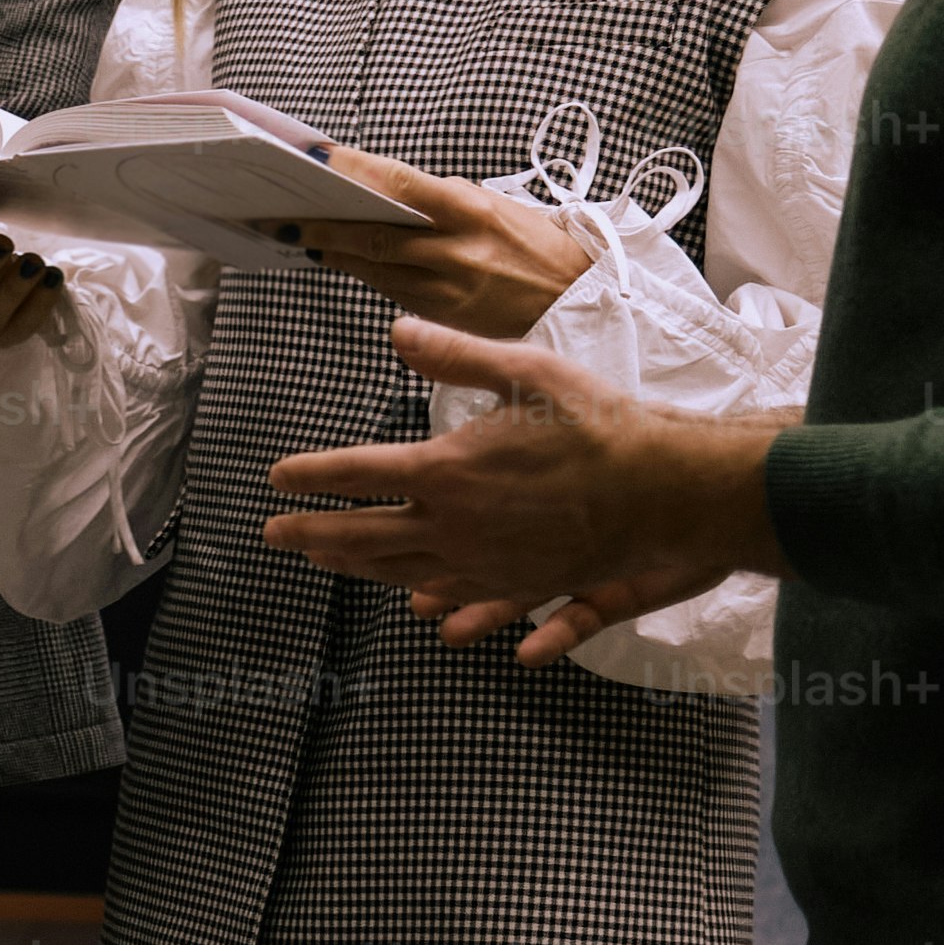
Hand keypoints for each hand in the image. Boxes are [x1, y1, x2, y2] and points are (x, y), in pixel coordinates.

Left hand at [258, 319, 784, 663]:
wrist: (669, 493)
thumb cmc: (600, 425)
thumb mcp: (526, 373)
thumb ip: (456, 355)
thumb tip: (398, 331)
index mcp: (445, 472)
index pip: (355, 475)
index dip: (309, 476)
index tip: (276, 478)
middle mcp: (454, 528)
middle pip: (363, 536)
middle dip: (312, 534)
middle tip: (274, 535)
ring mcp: (486, 565)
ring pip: (404, 573)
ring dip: (359, 567)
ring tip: (326, 562)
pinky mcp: (522, 586)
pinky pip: (465, 601)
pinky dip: (438, 604)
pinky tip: (428, 613)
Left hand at [282, 147, 594, 341]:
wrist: (582, 299)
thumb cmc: (537, 245)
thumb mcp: (495, 207)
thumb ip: (440, 201)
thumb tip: (383, 189)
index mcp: (472, 209)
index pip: (399, 183)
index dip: (351, 171)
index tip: (312, 158)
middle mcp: (458, 249)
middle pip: (374, 234)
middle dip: (322, 222)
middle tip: (279, 210)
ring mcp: (450, 289)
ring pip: (375, 267)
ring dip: (331, 250)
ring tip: (295, 231)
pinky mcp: (446, 319)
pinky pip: (391, 292)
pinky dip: (361, 273)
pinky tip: (334, 259)